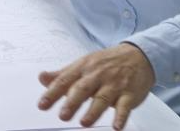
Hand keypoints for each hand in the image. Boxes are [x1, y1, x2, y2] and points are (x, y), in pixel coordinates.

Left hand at [37, 43, 154, 129]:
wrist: (137, 55)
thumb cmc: (105, 63)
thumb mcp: (83, 64)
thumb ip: (62, 74)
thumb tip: (42, 78)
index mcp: (83, 67)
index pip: (65, 80)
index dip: (52, 93)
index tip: (42, 105)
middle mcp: (98, 75)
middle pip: (83, 89)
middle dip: (72, 102)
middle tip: (62, 115)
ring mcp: (114, 84)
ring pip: (103, 98)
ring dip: (93, 111)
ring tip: (84, 123)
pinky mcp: (129, 93)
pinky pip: (125, 106)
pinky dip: (121, 116)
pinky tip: (116, 127)